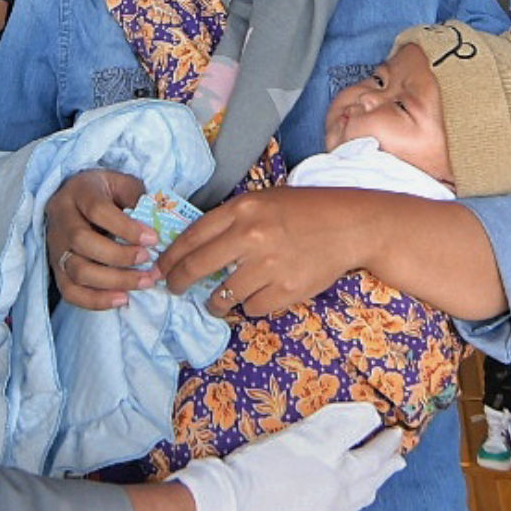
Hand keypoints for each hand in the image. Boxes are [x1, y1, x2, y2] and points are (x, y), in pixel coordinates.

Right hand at [42, 167, 158, 310]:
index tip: (153, 239)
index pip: (97, 210)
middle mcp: (61, 219)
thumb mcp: (122, 183)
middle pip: (82, 242)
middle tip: (148, 259)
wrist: (75, 200)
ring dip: (114, 281)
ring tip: (144, 281)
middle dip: (119, 256)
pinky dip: (97, 301)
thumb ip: (137, 197)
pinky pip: (70, 292)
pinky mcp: (56, 270)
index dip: (126, 227)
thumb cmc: (106, 193)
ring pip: (77, 271)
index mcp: (78, 192)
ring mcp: (55, 247)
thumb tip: (155, 223)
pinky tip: (123, 299)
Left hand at [162, 187, 374, 318]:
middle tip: (173, 288)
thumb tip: (193, 247)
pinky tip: (255, 296)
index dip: (170, 256)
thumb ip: (230, 221)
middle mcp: (251, 237)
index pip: (192, 236)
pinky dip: (248, 306)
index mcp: (243, 209)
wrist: (350, 226)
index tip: (160, 267)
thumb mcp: (263, 201)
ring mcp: (268, 266)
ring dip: (214, 301)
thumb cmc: (305, 210)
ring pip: (222, 295)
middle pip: (197, 267)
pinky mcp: (286, 291)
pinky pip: (251, 308)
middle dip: (178, 282)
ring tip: (216, 300)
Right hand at [175, 402, 406, 510]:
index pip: (371, 453)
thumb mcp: (304, 434)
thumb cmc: (262, 466)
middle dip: (385, 467)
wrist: (230, 509)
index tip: (396, 432)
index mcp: (338, 472)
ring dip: (368, 490)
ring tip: (376, 484)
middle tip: (399, 460)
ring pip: (353, 505)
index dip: (384, 440)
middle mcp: (335, 500)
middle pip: (367, 481)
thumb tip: (369, 417)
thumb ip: (340, 424)